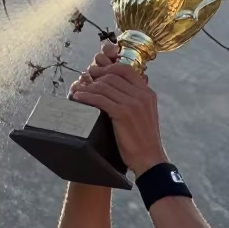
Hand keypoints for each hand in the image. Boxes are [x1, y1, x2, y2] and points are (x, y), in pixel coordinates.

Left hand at [68, 42, 166, 174]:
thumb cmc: (144, 140)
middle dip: (95, 77)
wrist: (149, 158)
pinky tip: (79, 98)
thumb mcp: (145, 115)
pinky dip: (87, 97)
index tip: (98, 74)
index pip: (126, 70)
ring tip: (79, 90)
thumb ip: (136, 100)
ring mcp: (133, 104)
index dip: (109, 68)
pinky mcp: (123, 114)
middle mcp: (141, 95)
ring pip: (105, 87)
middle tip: (84, 80)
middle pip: (113, 76)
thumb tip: (118, 91)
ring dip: (88, 87)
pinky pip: (100, 99)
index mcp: (148, 93)